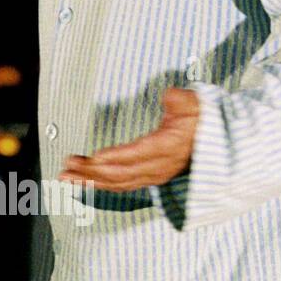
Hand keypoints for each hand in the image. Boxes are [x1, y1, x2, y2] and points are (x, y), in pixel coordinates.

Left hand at [58, 86, 199, 191]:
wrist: (214, 141)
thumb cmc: (199, 120)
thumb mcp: (195, 104)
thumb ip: (182, 101)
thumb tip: (171, 95)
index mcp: (169, 147)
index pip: (139, 154)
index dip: (117, 157)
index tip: (95, 157)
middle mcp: (159, 166)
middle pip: (122, 172)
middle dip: (92, 170)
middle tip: (68, 164)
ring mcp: (153, 175)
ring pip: (118, 182)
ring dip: (90, 180)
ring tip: (66, 176)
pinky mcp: (147, 178)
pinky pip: (121, 185)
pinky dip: (100, 184)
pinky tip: (83, 182)